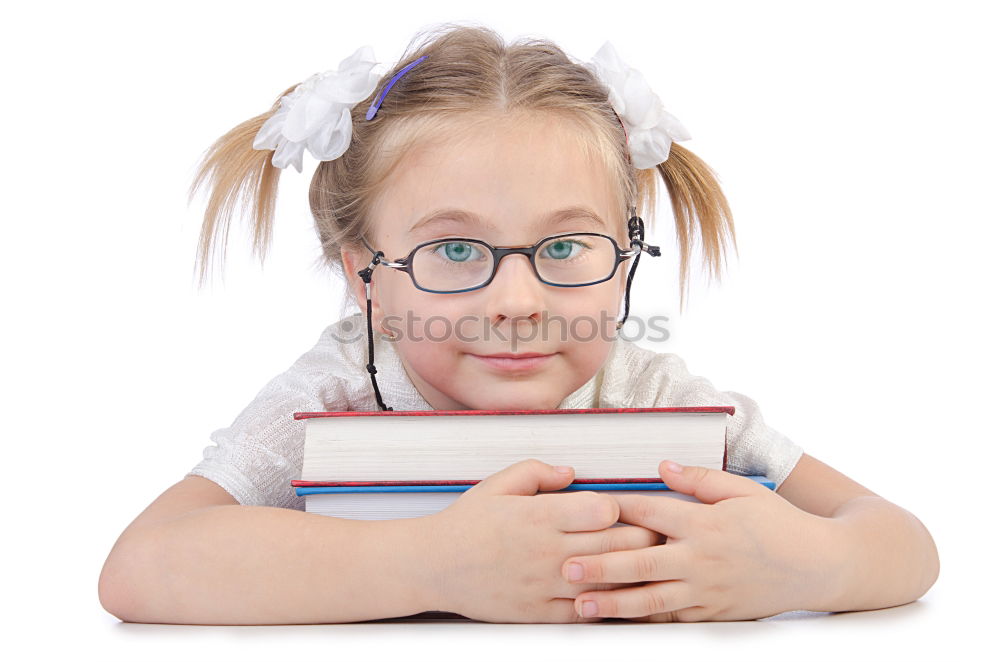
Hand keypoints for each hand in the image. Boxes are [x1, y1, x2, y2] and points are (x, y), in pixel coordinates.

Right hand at [423, 459, 661, 622]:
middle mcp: (548, 551)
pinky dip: (604, 603)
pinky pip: (585, 612)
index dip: (620, 506)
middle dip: (641, 537)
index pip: (604, 509)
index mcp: (540, 515)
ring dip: (629, 572)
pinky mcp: (539, 612)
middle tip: (650, 533)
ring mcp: (545, 584)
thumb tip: (571, 472)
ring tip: (639, 563)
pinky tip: (610, 592)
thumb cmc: (465, 524)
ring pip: (608, 581)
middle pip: (616, 545)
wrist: (434, 566)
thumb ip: (538, 472)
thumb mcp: (498, 484)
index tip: (621, 507)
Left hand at [560, 461, 837, 621]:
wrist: (818, 566)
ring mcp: (707, 589)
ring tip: (580, 605)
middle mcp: (701, 558)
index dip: (613, 508)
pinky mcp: (714, 612)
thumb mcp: (741, 490)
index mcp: (704, 522)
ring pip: (651, 598)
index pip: (649, 511)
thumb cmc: (778, 524)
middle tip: (565, 566)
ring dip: (613, 602)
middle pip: (640, 561)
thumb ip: (698, 479)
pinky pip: (672, 617)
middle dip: (600, 565)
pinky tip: (619, 619)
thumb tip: (662, 467)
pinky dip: (644, 619)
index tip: (582, 507)